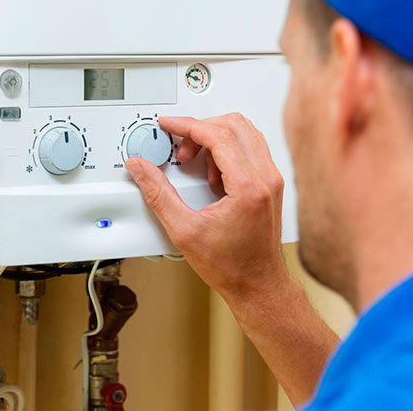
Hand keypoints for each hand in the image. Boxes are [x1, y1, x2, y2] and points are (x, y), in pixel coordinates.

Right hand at [125, 114, 288, 306]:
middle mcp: (266, 178)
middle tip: (180, 149)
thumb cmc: (232, 267)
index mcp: (248, 187)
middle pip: (234, 125)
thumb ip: (158, 194)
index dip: (187, 125)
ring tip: (195, 163)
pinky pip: (250, 148)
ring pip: (245, 133)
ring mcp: (272, 180)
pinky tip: (211, 174)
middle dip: (200, 129)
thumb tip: (141, 169)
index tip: (168, 125)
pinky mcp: (271, 184)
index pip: (217, 135)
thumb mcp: (184, 231)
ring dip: (214, 138)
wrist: (258, 286)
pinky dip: (227, 150)